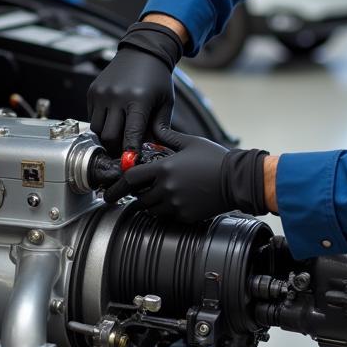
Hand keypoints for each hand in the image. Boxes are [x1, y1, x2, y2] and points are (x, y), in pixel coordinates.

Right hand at [87, 21, 182, 155]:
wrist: (143, 51)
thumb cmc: (158, 79)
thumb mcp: (166, 102)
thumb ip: (160, 127)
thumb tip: (151, 150)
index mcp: (138, 100)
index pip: (130, 135)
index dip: (129, 153)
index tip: (130, 165)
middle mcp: (117, 96)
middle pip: (109, 136)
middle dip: (115, 149)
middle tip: (123, 152)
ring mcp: (102, 93)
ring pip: (97, 129)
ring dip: (107, 137)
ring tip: (119, 136)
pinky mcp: (92, 91)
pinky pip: (92, 117)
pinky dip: (101, 124)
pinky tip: (113, 120)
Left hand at [104, 126, 267, 222]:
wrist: (237, 180)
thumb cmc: (215, 159)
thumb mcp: (191, 142)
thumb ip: (168, 136)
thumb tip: (155, 129)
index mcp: (164, 169)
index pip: (131, 179)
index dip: (117, 186)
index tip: (110, 192)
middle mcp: (167, 189)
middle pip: (139, 197)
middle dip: (139, 194)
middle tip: (143, 189)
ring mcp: (176, 205)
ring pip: (152, 210)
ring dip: (151, 203)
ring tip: (162, 194)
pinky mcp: (186, 216)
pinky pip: (168, 217)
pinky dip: (167, 210)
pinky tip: (177, 200)